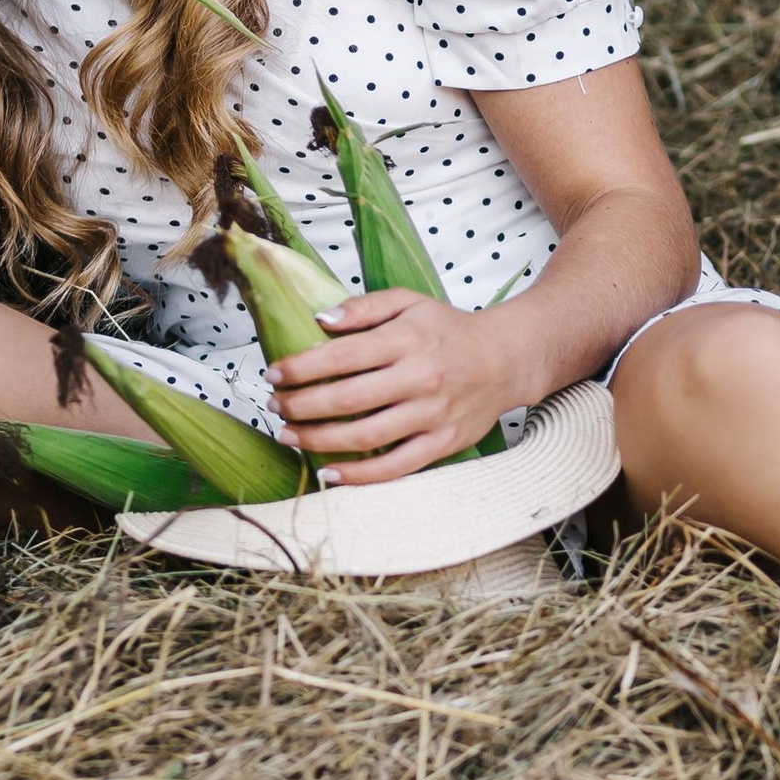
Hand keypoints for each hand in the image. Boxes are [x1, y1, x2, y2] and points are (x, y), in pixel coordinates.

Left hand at [270, 290, 513, 483]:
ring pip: (365, 436)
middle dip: (301, 406)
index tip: (274, 375)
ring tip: (289, 435)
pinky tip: (329, 473)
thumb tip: (319, 319)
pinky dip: (359, 476)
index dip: (301, 368)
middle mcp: (419, 378)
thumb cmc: (449, 330)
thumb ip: (364, 307)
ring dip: (318, 440)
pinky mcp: (443, 444)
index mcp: (406, 340)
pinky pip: (395, 467)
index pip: (341, 356)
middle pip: (347, 400)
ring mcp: (431, 415)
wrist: (505, 359)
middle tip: (275, 407)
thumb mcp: (409, 302)